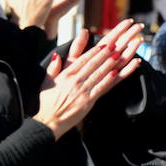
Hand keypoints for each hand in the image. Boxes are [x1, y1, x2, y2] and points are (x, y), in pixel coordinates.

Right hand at [33, 19, 143, 138]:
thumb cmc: (47, 103)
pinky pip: (101, 88)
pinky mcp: (88, 101)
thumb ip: (53, 68)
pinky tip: (117, 72)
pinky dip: (110, 79)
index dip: (94, 52)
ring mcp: (82, 91)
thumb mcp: (46, 82)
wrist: (48, 122)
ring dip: (110, 63)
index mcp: (65, 76)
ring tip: (120, 54)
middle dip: (105, 53)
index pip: (82, 60)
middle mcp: (74, 81)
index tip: (103, 44)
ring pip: (99, 74)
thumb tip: (57, 55)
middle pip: (93, 64)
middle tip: (116, 44)